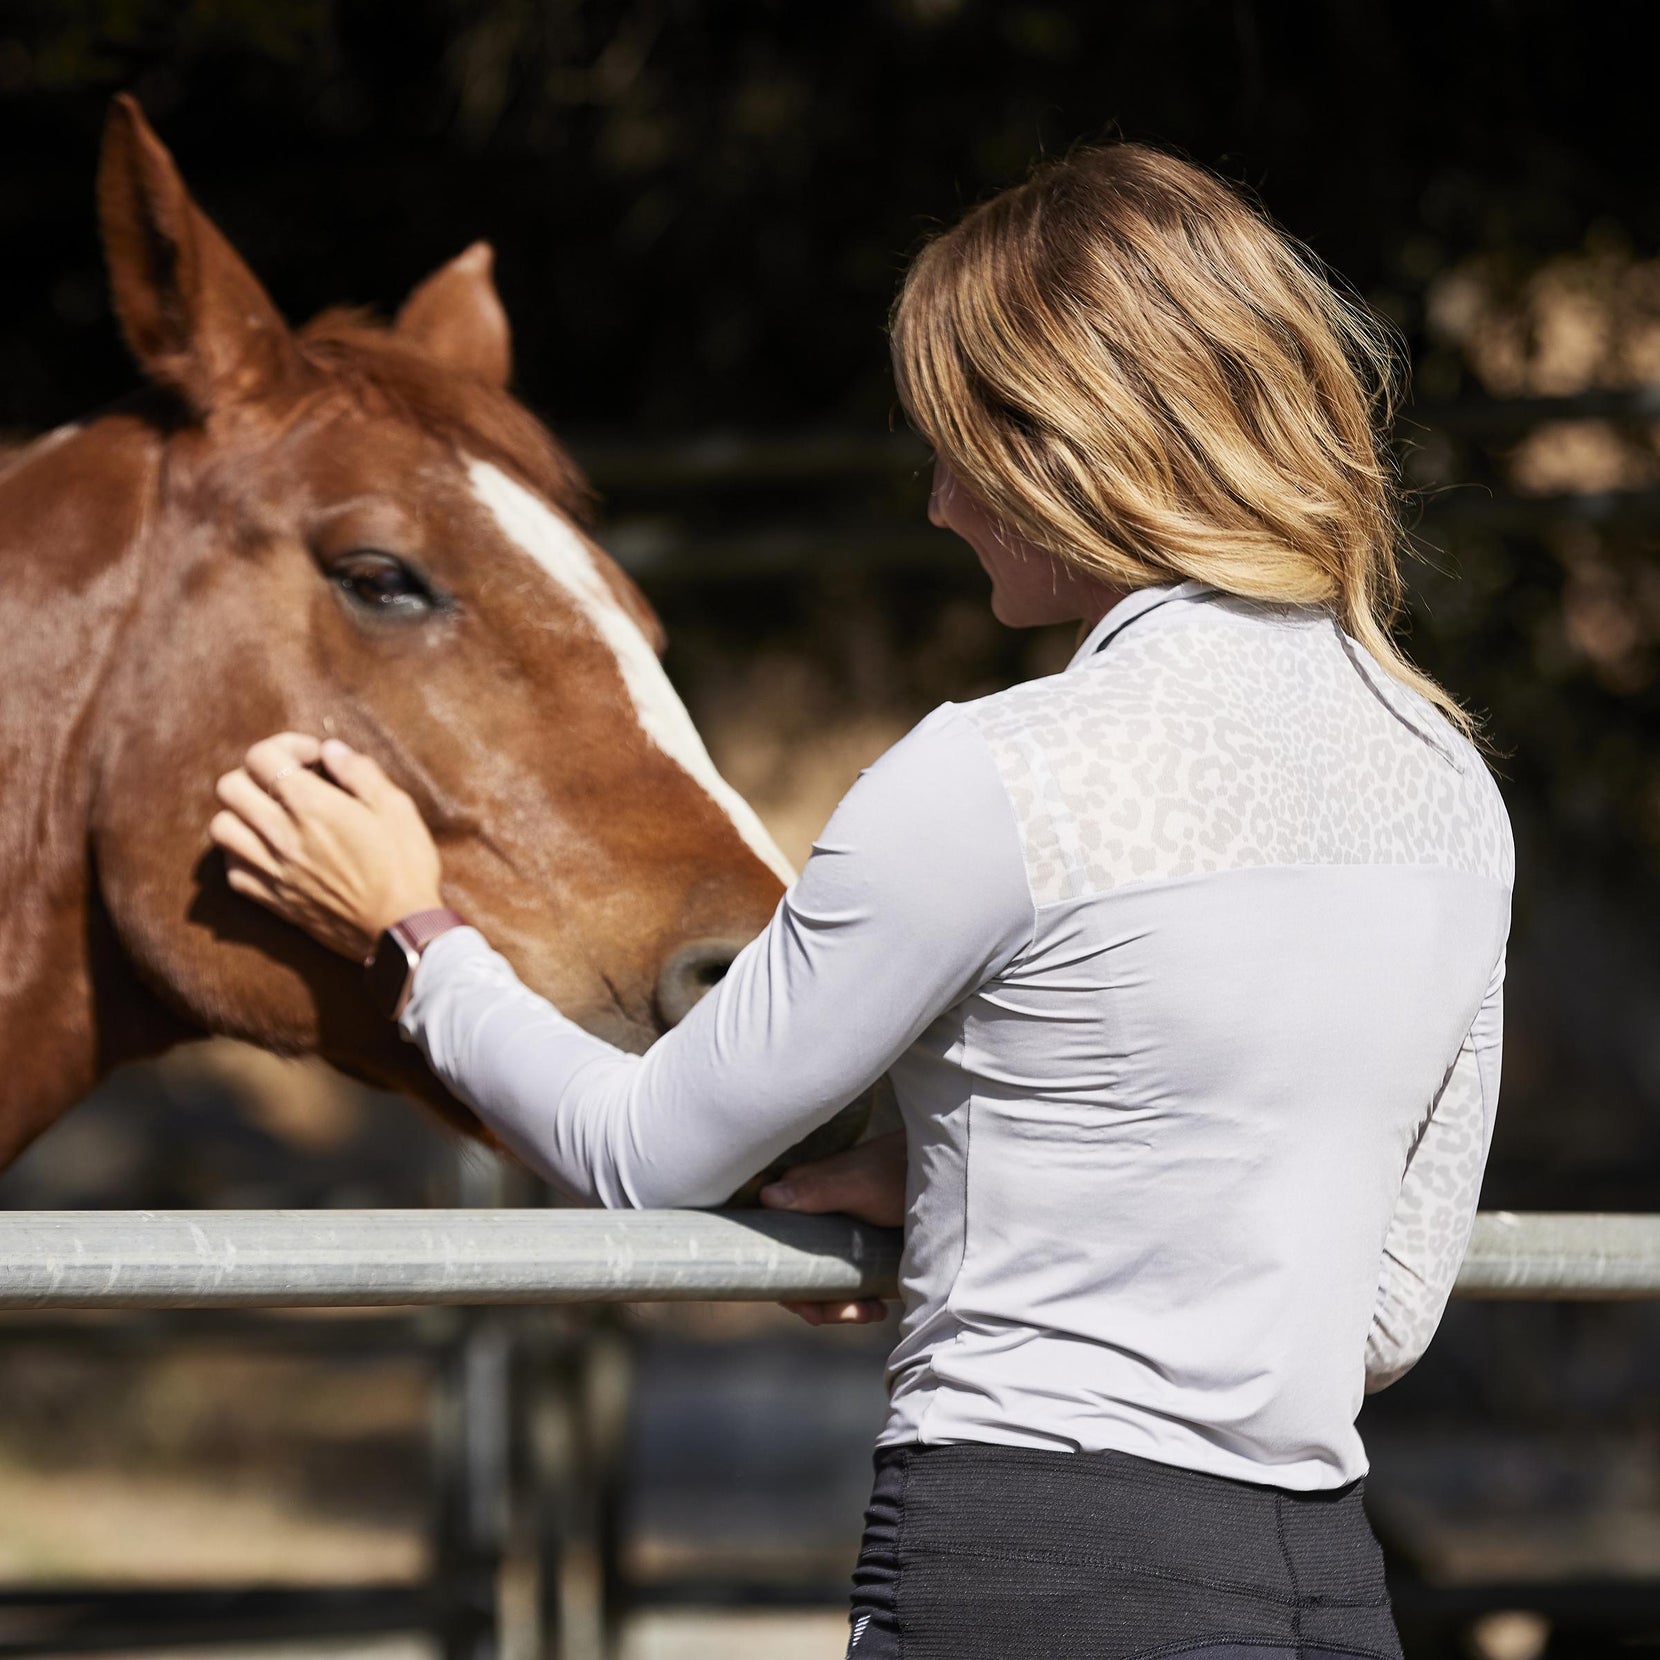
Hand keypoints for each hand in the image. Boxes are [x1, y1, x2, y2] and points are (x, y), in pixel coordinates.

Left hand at [209, 734, 444, 960]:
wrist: (400, 929)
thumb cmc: (405, 866)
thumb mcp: (397, 808)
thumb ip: (360, 772)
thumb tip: (330, 750)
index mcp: (313, 806)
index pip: (261, 757)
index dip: (284, 745)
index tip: (312, 759)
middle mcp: (282, 834)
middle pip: (230, 787)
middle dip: (255, 775)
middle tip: (286, 783)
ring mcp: (272, 869)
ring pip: (220, 827)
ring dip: (241, 814)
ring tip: (270, 816)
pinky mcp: (271, 899)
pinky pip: (230, 870)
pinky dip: (240, 854)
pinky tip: (268, 852)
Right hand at [758, 1131, 905, 1325]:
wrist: (936, 1170)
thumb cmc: (894, 1171)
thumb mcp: (857, 1185)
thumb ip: (816, 1190)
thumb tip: (766, 1196)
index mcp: (798, 1200)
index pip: (773, 1251)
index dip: (786, 1286)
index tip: (812, 1309)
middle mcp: (809, 1218)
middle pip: (798, 1273)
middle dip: (823, 1303)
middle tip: (858, 1313)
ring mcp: (833, 1234)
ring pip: (823, 1281)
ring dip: (843, 1304)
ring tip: (874, 1311)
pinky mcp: (855, 1244)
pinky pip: (845, 1279)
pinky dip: (857, 1298)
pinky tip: (878, 1306)